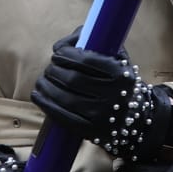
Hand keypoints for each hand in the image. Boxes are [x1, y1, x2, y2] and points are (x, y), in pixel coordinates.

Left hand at [30, 33, 172, 161]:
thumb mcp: (116, 57)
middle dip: (54, 71)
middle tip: (49, 68)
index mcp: (120, 73)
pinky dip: (46, 104)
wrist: (134, 115)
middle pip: (73, 79)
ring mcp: (103, 115)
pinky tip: (38, 96)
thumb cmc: (118, 80)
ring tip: (41, 81)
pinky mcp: (92, 131)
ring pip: (65, 98)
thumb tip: (67, 41)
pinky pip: (63, 117)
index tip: (57, 54)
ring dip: (47, 87)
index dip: (66, 55)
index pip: (86, 60)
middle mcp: (114, 95)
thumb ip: (95, 40)